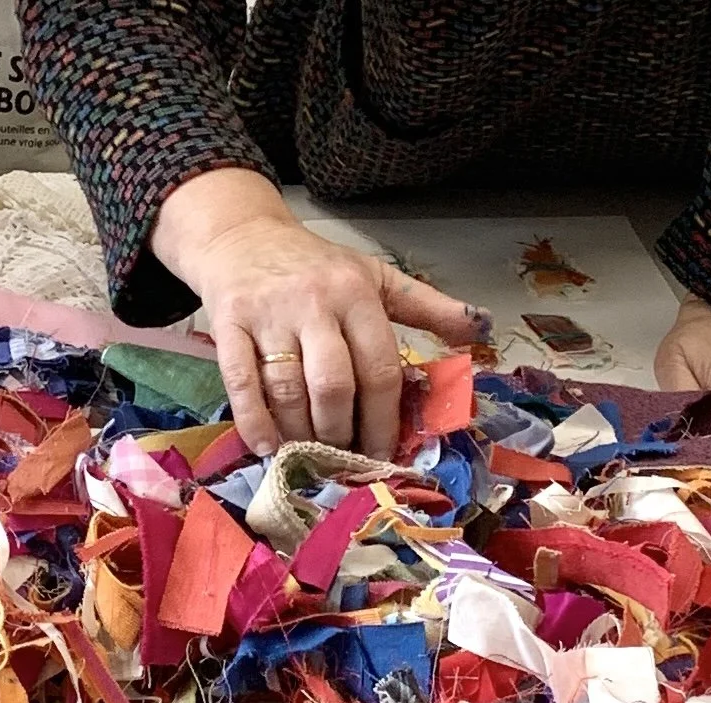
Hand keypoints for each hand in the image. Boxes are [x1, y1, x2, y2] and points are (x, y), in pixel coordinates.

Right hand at [154, 169, 488, 458]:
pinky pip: (240, 381)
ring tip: (309, 457)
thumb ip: (427, 307)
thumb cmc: (316, 266)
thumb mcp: (377, 276)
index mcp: (357, 293)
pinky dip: (253, 421)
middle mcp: (315, 303)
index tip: (383, 452)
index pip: (379, 367)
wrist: (242, 236)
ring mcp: (268, 315)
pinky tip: (265, 446)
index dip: (383, 420)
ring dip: (300, 434)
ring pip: (288, 389)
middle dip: (341, 433)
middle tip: (343, 458)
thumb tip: (482, 331)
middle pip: (334, 384)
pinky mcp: (228, 324)